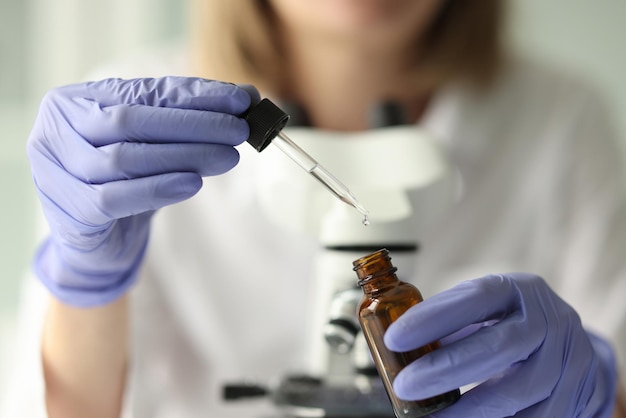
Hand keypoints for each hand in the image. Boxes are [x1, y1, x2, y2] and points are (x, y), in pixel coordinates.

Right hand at [27, 77, 255, 306]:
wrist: (95, 244)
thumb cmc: (124, 184)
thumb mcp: (152, 146)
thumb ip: (187, 118)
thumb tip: (246, 97)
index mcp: (76, 101)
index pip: (143, 92)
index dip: (194, 96)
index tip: (240, 101)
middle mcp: (56, 129)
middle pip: (132, 120)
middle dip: (193, 124)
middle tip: (238, 130)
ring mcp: (55, 169)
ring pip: (125, 157)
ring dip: (184, 155)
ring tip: (227, 157)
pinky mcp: (68, 210)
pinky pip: (116, 197)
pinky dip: (158, 189)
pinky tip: (194, 184)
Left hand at [384, 273, 617, 416]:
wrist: (576, 348)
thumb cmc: (513, 325)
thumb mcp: (488, 310)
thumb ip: (452, 322)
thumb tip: (396, 346)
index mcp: (519, 290)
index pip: (474, 298)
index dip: (432, 318)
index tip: (393, 339)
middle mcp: (549, 321)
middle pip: (495, 348)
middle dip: (444, 370)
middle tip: (405, 386)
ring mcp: (567, 360)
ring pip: (514, 393)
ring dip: (468, 411)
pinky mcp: (576, 396)